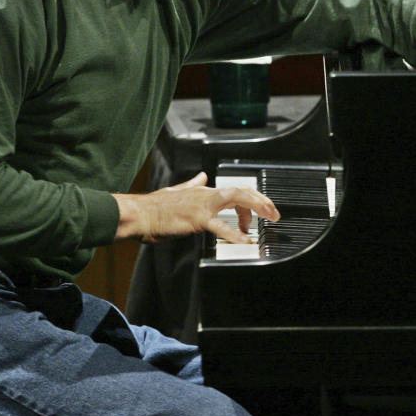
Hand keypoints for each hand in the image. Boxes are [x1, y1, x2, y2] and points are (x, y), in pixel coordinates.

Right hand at [112, 172, 279, 243]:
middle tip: (274, 214)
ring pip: (235, 199)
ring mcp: (202, 205)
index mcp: (203, 190)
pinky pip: (219, 225)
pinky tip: (245, 240)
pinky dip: (234, 233)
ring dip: (256, 208)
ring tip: (268, 219)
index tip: (261, 211)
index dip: (252, 199)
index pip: (235, 190)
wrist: (140, 214)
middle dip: (262, 201)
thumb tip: (202, 176)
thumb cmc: (155, 207)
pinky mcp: (196, 219)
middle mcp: (206, 194)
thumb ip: (192, 184)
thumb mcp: (177, 191)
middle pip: (241, 191)